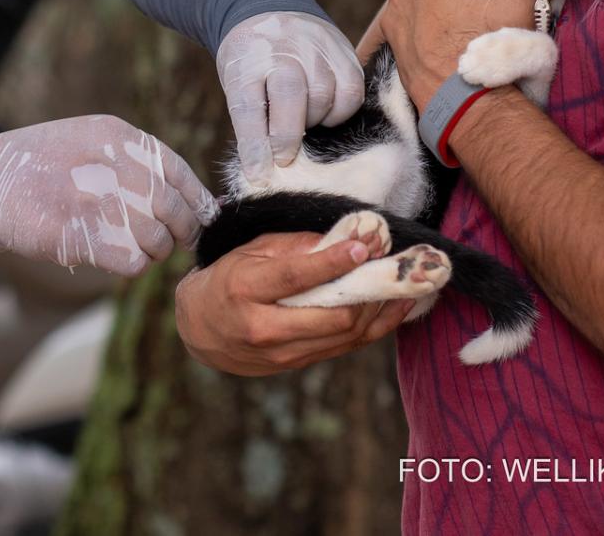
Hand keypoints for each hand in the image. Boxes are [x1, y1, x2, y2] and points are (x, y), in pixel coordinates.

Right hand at [0, 115, 218, 275]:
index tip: (201, 215)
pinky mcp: (91, 238)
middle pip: (175, 209)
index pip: (177, 171)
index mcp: (121, 138)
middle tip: (174, 240)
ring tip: (133, 246)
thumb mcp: (88, 138)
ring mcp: (106, 203)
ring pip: (158, 241)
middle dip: (182, 230)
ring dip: (152, 251)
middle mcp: (120, 167)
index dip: (196, 198)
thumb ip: (130, 158)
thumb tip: (174, 192)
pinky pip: (135, 263)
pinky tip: (115, 256)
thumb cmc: (38, 164)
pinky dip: (131, 265)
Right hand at [174, 231, 412, 374]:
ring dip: (380, 307)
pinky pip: (346, 347)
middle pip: (333, 314)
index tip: (363, 245)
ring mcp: (283, 353)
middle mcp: (264, 327)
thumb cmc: (226, 280)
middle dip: (370, 288)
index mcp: (246, 290)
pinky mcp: (298, 364)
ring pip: (346, 335)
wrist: (200, 329)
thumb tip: (345, 238)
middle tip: (395, 262)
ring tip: (404, 282)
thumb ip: (295, 246)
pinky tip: (396, 306)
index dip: (334, 262)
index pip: (297, 276)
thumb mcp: (249, 252)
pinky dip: (376, 326)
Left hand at [216, 11, 364, 183]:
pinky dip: (340, 110)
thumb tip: (263, 171)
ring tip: (305, 120)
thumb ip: (251, 122)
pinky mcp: (342, 49)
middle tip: (284, 156)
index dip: (255, 146)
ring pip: (325, 95)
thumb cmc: (250, 62)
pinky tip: (326, 110)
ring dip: (316, 120)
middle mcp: (282, 50)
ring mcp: (314, 46)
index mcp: (247, 61)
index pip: (249, 107)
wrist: (265, 10)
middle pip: (291, 97)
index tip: (259, 175)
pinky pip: (351, 90)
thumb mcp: (237, 85)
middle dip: (288, 136)